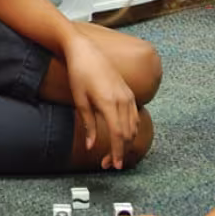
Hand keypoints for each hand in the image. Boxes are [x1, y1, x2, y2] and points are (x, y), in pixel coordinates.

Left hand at [63, 34, 138, 167]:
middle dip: (120, 151)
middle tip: (110, 163)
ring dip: (126, 142)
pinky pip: (134, 116)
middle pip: (127, 134)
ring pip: (133, 126)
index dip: (117, 153)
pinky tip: (122, 135)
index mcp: (109, 103)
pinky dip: (130, 129)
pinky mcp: (128, 92)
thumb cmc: (79, 73)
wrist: (85, 50)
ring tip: (114, 152)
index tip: (115, 165)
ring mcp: (128, 95)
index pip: (118, 135)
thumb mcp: (79, 100)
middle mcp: (123, 100)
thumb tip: (90, 145)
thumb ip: (88, 124)